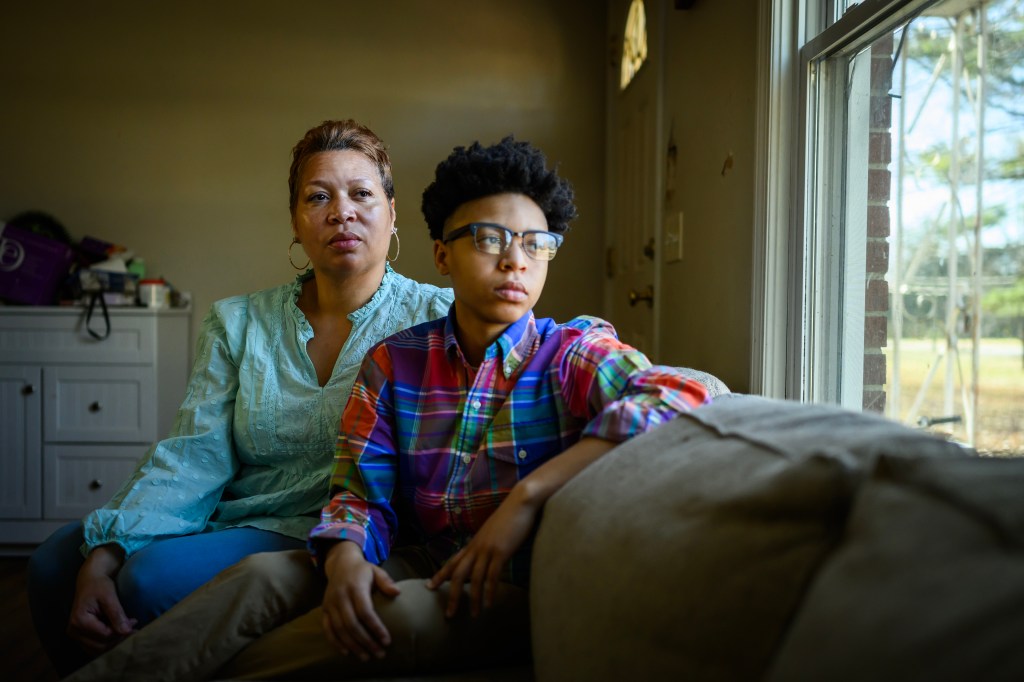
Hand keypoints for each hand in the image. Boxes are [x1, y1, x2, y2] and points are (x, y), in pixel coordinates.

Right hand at [67, 545, 137, 653]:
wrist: (90, 580)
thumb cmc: (99, 585)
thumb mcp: (109, 596)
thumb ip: (117, 614)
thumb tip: (126, 631)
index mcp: (79, 621)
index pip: (105, 635)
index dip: (122, 631)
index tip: (135, 622)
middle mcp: (73, 631)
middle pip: (100, 645)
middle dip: (119, 639)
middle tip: (134, 630)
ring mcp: (75, 635)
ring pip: (97, 649)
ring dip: (114, 643)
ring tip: (128, 632)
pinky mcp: (79, 636)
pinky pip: (94, 647)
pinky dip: (108, 643)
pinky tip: (118, 633)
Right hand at [321, 541, 400, 661]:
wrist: (340, 564)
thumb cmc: (363, 571)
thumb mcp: (376, 571)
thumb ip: (386, 581)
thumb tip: (397, 592)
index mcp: (355, 587)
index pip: (365, 612)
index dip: (376, 628)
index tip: (387, 641)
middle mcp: (340, 596)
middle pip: (352, 624)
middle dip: (366, 642)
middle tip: (379, 654)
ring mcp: (330, 604)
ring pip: (340, 630)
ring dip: (353, 646)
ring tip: (366, 657)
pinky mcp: (324, 610)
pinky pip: (327, 629)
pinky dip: (335, 642)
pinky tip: (346, 653)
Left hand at [426, 485, 538, 617]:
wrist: (521, 501)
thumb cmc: (511, 515)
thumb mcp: (494, 531)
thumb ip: (488, 543)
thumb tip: (487, 554)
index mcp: (474, 542)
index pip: (453, 560)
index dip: (441, 574)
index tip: (429, 586)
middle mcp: (477, 547)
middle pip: (458, 574)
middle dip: (452, 595)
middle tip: (449, 614)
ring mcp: (488, 549)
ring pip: (474, 578)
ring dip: (473, 599)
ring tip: (474, 615)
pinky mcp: (500, 551)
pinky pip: (492, 576)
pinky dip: (490, 591)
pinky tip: (490, 603)